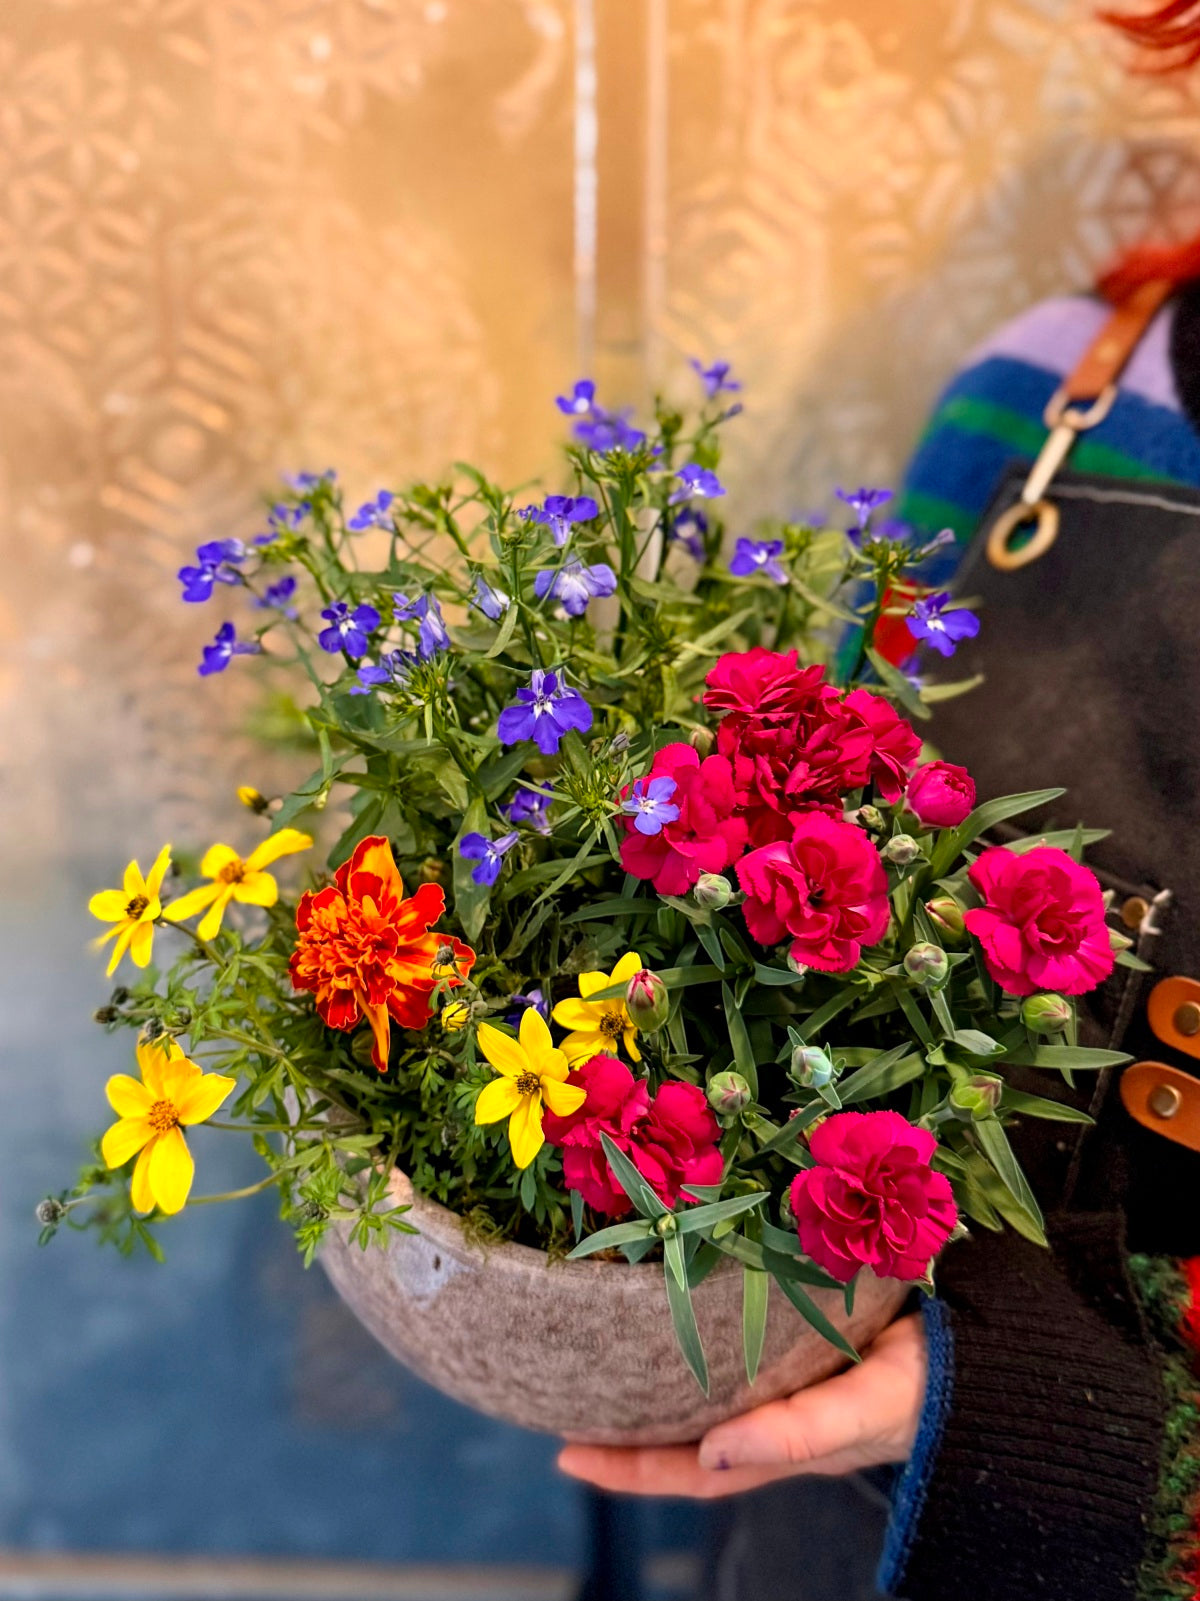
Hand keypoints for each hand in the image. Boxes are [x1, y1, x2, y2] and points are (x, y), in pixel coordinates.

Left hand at [557, 1311, 925, 1499]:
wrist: (1001, 1347)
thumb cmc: (938, 1380)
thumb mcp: (870, 1406)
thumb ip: (801, 1432)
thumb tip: (713, 1452)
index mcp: (797, 1442)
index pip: (700, 1471)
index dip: (633, 1469)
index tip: (569, 1454)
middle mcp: (789, 1418)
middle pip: (693, 1444)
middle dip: (627, 1443)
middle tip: (560, 1421)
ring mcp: (798, 1382)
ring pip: (708, 1402)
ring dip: (651, 1398)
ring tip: (590, 1373)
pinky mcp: (809, 1340)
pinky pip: (737, 1356)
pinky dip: (691, 1350)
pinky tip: (659, 1317)